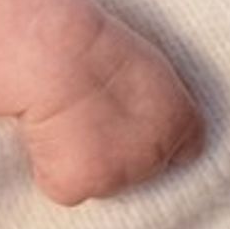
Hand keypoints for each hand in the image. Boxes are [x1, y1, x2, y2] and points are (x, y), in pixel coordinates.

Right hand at [18, 8, 204, 205]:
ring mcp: (117, 178)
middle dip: (121, 152)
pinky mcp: (76, 188)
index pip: (186, 149)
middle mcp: (157, 156)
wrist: (53, 54)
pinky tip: (44, 135)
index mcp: (182, 120)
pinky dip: (51, 168)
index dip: (156, 135)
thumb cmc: (91, 39)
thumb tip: (139, 110)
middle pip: (142, 168)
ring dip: (85, 161)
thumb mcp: (146, 61)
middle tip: (91, 117)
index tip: (135, 122)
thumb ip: (156, 97)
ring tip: (64, 121)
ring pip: (102, 180)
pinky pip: (63, 187)